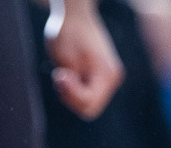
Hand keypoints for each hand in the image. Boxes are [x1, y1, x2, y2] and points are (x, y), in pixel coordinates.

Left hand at [44, 0, 124, 119]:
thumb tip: (70, 95)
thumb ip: (69, 82)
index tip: (59, 74)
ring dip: (71, 95)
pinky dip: (73, 91)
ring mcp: (108, 80)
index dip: (70, 93)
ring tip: (64, 73)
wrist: (74, 14)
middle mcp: (112, 79)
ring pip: (86, 105)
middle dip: (71, 97)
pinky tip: (68, 75)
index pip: (89, 102)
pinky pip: (85, 97)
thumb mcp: (64, 57)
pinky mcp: (100, 80)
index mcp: (108, 73)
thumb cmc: (68, 31)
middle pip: (89, 108)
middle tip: (60, 76)